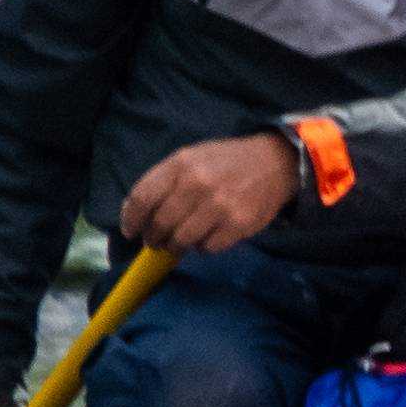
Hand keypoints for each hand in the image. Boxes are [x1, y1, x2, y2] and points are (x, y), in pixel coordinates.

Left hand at [121, 133, 296, 252]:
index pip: (143, 198)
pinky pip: (208, 248)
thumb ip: (162, 180)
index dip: (131, 220)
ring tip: (179, 242)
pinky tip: (206, 237)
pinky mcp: (238, 224)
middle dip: (153, 237)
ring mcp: (219, 206)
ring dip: (176, 246)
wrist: (274, 163)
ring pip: (182, 240)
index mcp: (181, 164)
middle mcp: (198, 184)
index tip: (131, 231)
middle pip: (160, 224)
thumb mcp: (190, 158)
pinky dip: (202, 247)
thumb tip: (135, 213)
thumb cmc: (225, 162)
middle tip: (156, 241)